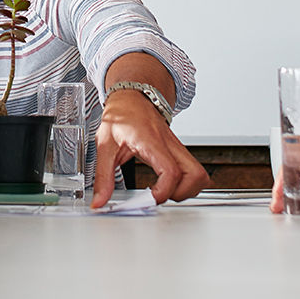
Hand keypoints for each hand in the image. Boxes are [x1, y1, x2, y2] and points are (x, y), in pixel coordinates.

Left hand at [91, 90, 208, 207]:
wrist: (131, 97)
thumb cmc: (120, 117)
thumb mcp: (104, 146)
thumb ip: (103, 177)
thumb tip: (99, 201)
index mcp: (151, 142)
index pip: (171, 171)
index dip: (163, 192)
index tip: (148, 199)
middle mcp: (170, 145)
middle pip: (196, 175)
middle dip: (181, 194)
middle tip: (158, 197)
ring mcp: (177, 147)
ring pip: (200, 174)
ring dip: (187, 190)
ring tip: (164, 192)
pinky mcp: (179, 151)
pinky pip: (195, 171)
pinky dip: (190, 184)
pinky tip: (171, 185)